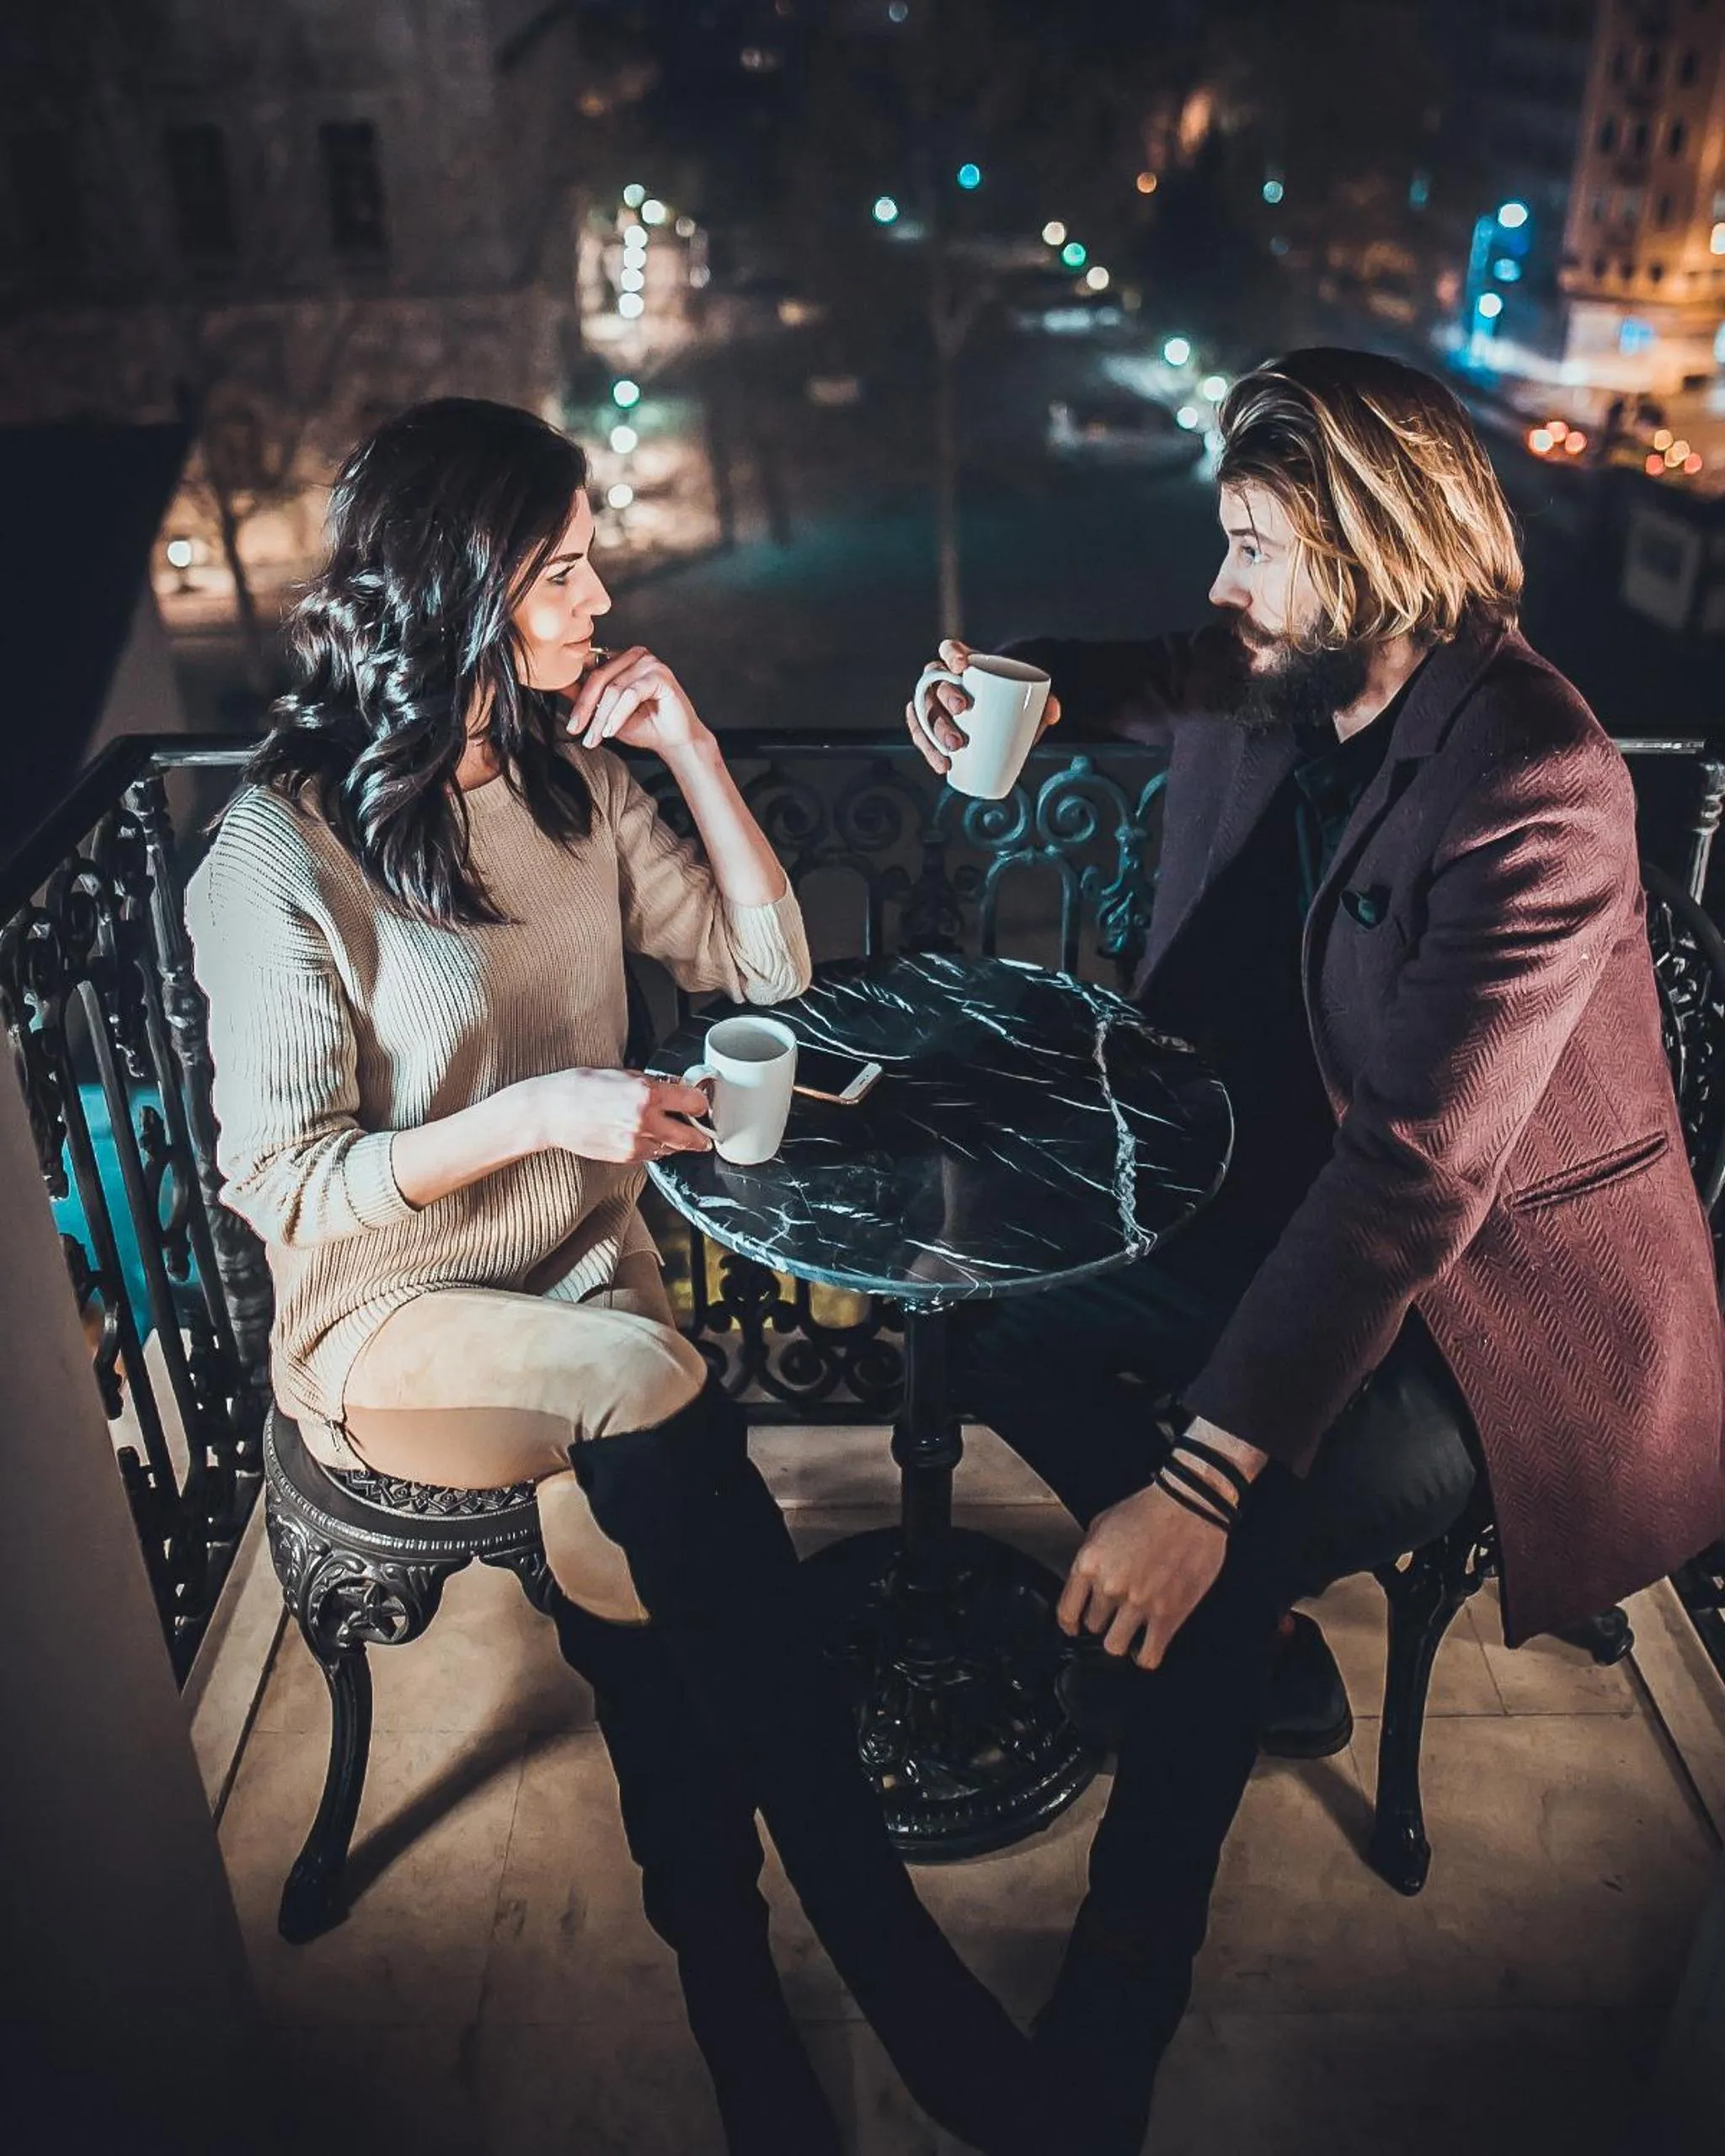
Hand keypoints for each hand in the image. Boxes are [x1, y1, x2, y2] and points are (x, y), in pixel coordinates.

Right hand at [526, 1068, 713, 1163]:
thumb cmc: (580, 1087)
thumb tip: (677, 1089)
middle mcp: (644, 1121)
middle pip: (690, 1137)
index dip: (701, 1103)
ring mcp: (635, 1143)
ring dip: (676, 1142)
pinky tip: (648, 1137)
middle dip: (699, 1135)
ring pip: (671, 1148)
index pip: (692, 1102)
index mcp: (645, 1094)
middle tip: (704, 1133)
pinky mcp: (626, 1157)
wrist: (551, 1111)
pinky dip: (656, 1148)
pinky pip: (652, 1155)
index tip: (701, 1104)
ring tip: (672, 1131)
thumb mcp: (623, 1074)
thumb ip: (653, 1084)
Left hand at [567, 646, 710, 759]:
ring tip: (595, 737)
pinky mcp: (660, 675)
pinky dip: (618, 715)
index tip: (569, 719)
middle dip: (585, 708)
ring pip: (614, 688)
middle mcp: (636, 655)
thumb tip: (560, 687)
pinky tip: (610, 730)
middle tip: (576, 730)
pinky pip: (630, 695)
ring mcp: (650, 662)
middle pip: (599, 678)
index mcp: (622, 659)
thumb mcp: (607, 714)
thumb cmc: (646, 726)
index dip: (577, 694)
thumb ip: (587, 698)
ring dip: (601, 716)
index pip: (591, 669)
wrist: (674, 742)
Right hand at [903, 637, 1061, 775]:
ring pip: (923, 713)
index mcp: (965, 664)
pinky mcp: (931, 727)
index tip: (962, 666)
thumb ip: (1044, 701)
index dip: (951, 654)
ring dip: (932, 733)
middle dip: (945, 700)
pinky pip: (921, 735)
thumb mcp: (1028, 697)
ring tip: (951, 752)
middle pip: (935, 684)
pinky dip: (929, 750)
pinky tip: (941, 764)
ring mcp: (934, 704)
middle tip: (962, 711)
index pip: (949, 650)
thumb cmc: (1013, 701)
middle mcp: (944, 680)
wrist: (1005, 717)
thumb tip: (1054, 714)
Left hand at [1057, 1481, 1227, 1668]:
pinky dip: (1145, 1656)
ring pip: (1115, 1646)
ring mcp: (1138, 1604)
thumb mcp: (1103, 1522)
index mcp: (1089, 1563)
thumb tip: (1086, 1580)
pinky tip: (1146, 1646)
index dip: (1070, 1624)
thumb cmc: (1149, 1509)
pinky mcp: (1168, 1615)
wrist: (1190, 1506)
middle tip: (1114, 1614)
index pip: (1066, 1612)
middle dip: (1102, 1622)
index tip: (1075, 1627)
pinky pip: (1149, 1655)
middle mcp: (1110, 1587)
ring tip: (1130, 1631)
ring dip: (1121, 1640)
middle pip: (1093, 1627)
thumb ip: (1090, 1555)